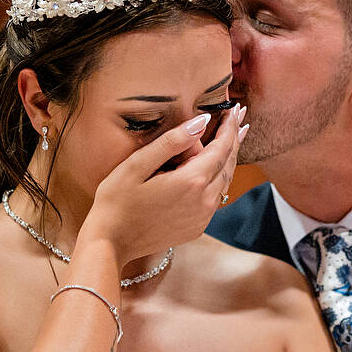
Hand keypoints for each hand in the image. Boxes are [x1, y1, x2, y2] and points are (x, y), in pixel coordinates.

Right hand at [83, 104, 246, 264]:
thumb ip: (171, 142)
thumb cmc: (117, 200)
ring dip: (228, 158)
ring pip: (225, 181)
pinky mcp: (198, 227)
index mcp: (191, 181)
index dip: (230, 127)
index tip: (235, 109)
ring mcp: (203, 217)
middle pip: (228, 163)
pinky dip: (219, 178)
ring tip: (234, 135)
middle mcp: (204, 201)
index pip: (221, 147)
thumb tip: (201, 121)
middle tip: (240, 116)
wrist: (111, 242)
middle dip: (234, 138)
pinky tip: (213, 167)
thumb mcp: (137, 164)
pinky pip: (216, 197)